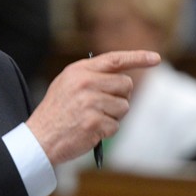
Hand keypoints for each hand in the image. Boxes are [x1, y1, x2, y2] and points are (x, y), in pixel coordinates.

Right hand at [26, 50, 159, 165]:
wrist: (39, 137)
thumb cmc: (56, 112)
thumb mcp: (67, 84)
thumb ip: (92, 76)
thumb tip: (122, 78)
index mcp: (79, 70)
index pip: (115, 59)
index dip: (138, 57)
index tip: (156, 58)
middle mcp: (86, 83)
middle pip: (125, 84)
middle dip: (121, 97)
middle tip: (104, 106)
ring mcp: (90, 102)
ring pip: (124, 107)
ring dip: (113, 116)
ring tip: (92, 119)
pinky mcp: (94, 122)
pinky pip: (116, 126)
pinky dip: (106, 131)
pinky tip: (90, 131)